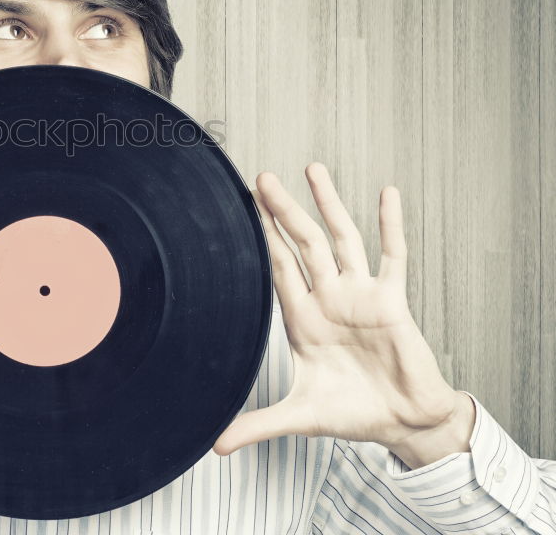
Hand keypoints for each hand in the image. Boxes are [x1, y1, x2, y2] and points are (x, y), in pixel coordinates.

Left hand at [212, 163, 471, 465]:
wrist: (401, 423)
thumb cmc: (353, 413)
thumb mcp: (300, 415)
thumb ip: (258, 424)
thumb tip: (213, 446)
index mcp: (303, 317)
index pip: (277, 268)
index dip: (260, 240)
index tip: (241, 211)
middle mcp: (328, 297)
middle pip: (302, 244)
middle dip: (283, 212)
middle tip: (261, 178)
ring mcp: (360, 294)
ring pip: (342, 238)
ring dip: (328, 204)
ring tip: (311, 169)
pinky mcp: (392, 300)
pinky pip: (392, 256)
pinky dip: (391, 224)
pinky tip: (386, 193)